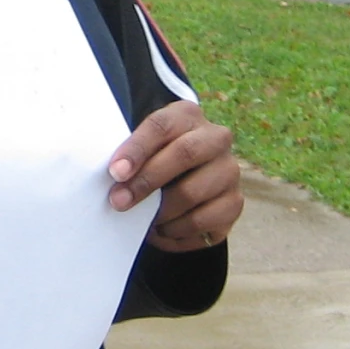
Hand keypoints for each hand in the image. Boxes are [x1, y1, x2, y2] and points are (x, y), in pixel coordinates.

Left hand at [106, 101, 245, 252]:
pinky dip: (174, 232)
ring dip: (159, 212)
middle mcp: (216, 138)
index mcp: (187, 115)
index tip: (115, 172)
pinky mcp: (234, 204)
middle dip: (147, 181)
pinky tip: (160, 230)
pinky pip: (202, 223)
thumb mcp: (143, 147)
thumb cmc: (155, 159)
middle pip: (184, 154)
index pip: (161, 125)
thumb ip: (130, 155)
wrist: (188, 177)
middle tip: (119, 201)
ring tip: (141, 220)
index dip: (137, 148)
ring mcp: (229, 171)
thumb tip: (116, 178)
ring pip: (192, 193)